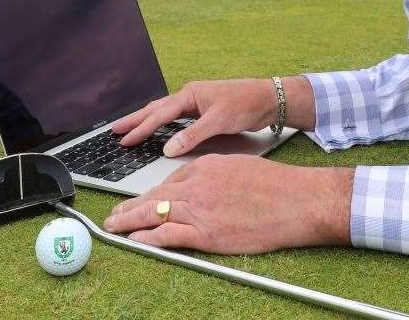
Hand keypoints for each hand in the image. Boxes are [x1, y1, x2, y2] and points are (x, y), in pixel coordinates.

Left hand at [102, 154, 353, 252]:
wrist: (295, 200)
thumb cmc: (275, 186)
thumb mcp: (238, 167)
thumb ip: (214, 175)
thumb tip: (201, 188)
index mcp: (204, 166)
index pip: (169, 181)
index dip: (150, 193)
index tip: (139, 200)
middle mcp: (196, 185)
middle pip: (153, 195)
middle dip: (129, 206)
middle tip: (112, 215)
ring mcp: (199, 209)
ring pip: (153, 213)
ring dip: (129, 222)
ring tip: (114, 227)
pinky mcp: (205, 233)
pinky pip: (168, 236)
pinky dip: (148, 238)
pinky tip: (135, 241)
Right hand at [112, 78, 278, 156]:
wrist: (268, 99)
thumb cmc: (246, 104)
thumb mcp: (219, 120)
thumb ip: (193, 134)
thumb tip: (169, 148)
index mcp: (190, 95)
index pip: (159, 114)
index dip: (140, 128)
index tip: (124, 139)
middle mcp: (190, 96)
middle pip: (155, 109)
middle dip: (135, 120)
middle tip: (114, 130)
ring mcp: (196, 103)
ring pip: (164, 112)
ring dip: (146, 121)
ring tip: (129, 129)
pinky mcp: (203, 112)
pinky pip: (176, 118)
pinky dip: (162, 124)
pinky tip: (159, 130)